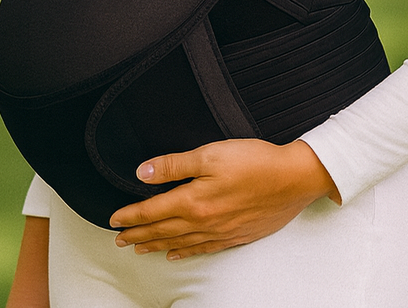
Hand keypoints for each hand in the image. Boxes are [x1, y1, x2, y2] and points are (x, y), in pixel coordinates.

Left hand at [108, 139, 338, 260]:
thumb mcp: (211, 153)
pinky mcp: (235, 235)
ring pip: (180, 242)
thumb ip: (175, 164)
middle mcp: (204, 221)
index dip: (131, 216)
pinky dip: (185, 252)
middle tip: (118, 239)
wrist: (294, 178)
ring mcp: (220, 232)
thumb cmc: (255, 161)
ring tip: (139, 249)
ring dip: (156, 245)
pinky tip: (176, 254)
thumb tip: (143, 173)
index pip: (153, 211)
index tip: (113, 219)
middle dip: (137, 234)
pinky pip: (203, 249)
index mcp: (194, 200)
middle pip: (162, 230)